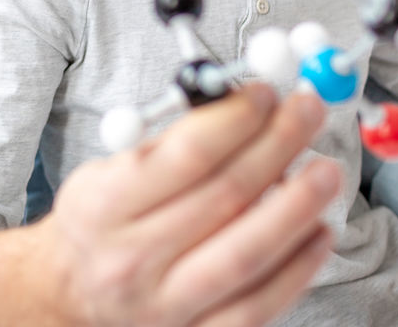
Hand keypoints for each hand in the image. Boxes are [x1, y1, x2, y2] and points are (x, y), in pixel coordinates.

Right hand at [40, 83, 339, 326]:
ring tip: (325, 169)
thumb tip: (234, 102)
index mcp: (102, 207)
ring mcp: (167, 304)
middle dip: (277, 145)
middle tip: (307, 113)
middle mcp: (132, 259)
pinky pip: (260, 303)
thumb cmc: (94, 226)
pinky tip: (317, 230)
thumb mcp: (103, 172)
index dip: (236, 119)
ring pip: (248, 253)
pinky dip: (297, 266)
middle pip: (225, 196)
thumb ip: (163, 141)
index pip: (186, 155)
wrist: (71, 295)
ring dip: (297, 206)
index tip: (264, 94)